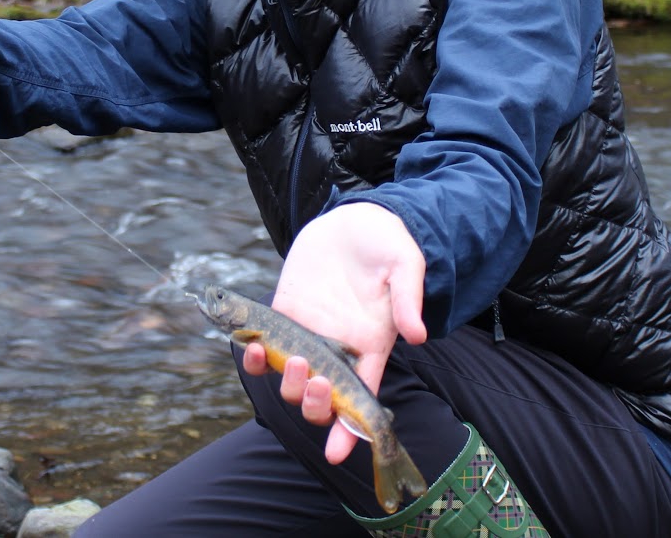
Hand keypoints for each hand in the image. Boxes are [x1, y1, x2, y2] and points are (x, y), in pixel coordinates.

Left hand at [243, 202, 425, 463]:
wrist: (355, 216)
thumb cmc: (387, 242)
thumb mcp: (406, 265)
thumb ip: (409, 298)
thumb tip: (417, 335)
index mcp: (370, 346)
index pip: (360, 399)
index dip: (350, 431)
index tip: (338, 454)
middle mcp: (337, 348)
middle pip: (322, 398)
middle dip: (315, 403)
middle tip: (316, 378)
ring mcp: (308, 331)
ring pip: (291, 379)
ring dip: (288, 383)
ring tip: (292, 360)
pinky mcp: (284, 310)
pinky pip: (266, 344)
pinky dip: (256, 354)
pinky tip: (253, 348)